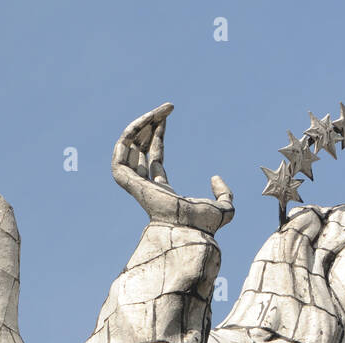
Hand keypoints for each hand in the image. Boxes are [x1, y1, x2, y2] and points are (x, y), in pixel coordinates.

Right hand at [112, 103, 233, 233]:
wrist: (188, 232)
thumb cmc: (204, 227)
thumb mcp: (224, 208)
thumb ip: (224, 193)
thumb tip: (214, 176)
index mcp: (162, 191)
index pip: (154, 158)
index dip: (158, 135)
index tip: (168, 114)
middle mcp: (145, 186)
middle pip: (139, 149)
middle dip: (148, 126)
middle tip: (165, 109)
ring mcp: (134, 184)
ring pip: (128, 148)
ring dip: (139, 126)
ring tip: (157, 112)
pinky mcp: (127, 182)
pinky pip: (121, 153)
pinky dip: (129, 135)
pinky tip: (145, 122)